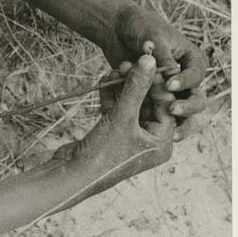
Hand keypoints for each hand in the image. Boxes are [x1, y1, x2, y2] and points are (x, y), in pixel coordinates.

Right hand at [53, 55, 174, 187]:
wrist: (71, 175)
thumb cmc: (103, 153)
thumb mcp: (122, 116)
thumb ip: (136, 87)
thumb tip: (149, 61)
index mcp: (162, 143)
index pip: (166, 105)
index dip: (155, 83)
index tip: (147, 63)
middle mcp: (149, 142)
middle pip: (148, 105)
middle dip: (136, 84)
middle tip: (126, 64)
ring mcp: (130, 139)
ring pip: (130, 106)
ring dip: (122, 89)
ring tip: (114, 70)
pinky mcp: (112, 137)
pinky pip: (117, 113)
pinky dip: (111, 99)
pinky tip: (104, 82)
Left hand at [105, 4, 207, 140]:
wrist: (117, 30)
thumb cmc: (139, 27)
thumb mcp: (152, 37)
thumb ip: (161, 55)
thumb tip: (172, 72)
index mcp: (192, 60)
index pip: (196, 76)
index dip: (185, 82)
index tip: (169, 85)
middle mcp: (185, 78)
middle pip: (195, 99)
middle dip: (186, 107)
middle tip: (172, 109)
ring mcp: (170, 91)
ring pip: (180, 113)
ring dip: (175, 122)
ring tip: (169, 134)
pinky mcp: (153, 98)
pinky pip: (157, 113)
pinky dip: (152, 120)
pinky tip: (145, 129)